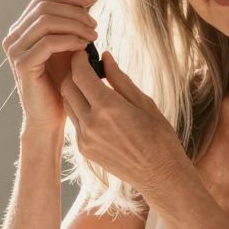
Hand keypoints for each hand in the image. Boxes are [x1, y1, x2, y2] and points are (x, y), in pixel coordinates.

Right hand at [1, 0, 99, 134]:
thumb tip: (85, 2)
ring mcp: (15, 50)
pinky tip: (84, 46)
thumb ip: (67, 26)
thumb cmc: (59, 85)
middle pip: (44, 6)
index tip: (91, 0)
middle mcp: (13, 37)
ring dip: (75, 25)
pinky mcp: (23, 64)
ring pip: (46, 21)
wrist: (48, 119)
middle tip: (94, 24)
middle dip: (74, 11)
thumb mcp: (64, 49)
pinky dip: (70, 40)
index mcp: (21, 29)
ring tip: (93, 36)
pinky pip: (49, 42)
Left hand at [58, 49, 188, 194]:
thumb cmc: (160, 138)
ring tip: (89, 83)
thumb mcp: (144, 103)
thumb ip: (120, 79)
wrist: (160, 177)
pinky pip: (74, 121)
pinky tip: (94, 105)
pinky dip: (79, 108)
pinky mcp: (84, 150)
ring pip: (68, 104)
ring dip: (74, 90)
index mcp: (108, 108)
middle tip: (84, 64)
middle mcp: (91, 124)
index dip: (79, 58)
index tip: (83, 51)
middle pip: (68, 87)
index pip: (80, 74)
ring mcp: (85, 139)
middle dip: (73, 72)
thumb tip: (105, 57)